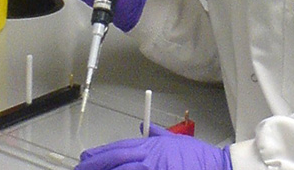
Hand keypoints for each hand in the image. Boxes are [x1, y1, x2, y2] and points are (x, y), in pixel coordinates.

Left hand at [75, 124, 231, 169]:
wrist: (213, 167)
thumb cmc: (197, 157)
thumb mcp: (177, 141)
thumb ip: (158, 135)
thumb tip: (145, 128)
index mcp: (152, 146)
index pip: (120, 148)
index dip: (101, 153)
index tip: (86, 158)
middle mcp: (148, 157)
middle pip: (115, 160)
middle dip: (95, 165)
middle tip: (80, 169)